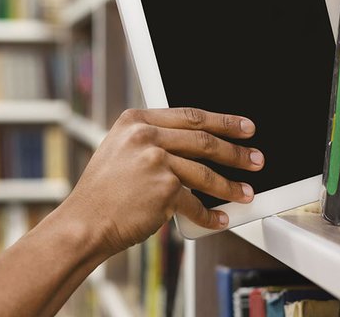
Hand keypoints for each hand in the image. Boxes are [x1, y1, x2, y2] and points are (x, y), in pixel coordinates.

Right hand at [64, 108, 264, 255]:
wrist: (84, 223)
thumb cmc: (103, 192)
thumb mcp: (120, 150)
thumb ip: (152, 139)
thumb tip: (194, 143)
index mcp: (136, 120)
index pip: (191, 116)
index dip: (224, 121)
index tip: (244, 127)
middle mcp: (145, 136)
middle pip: (204, 140)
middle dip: (236, 151)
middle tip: (256, 158)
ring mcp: (155, 161)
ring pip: (205, 172)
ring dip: (230, 185)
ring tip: (245, 192)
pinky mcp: (163, 189)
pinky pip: (195, 203)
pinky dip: (210, 215)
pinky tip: (219, 219)